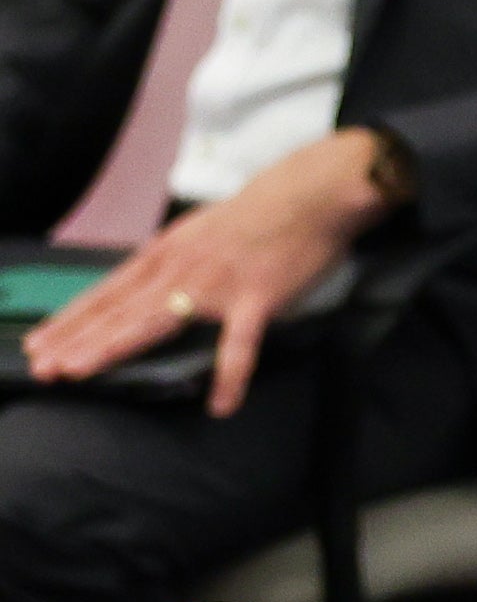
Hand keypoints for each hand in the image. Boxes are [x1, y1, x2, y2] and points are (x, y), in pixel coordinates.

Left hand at [18, 128, 402, 410]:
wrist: (312, 195)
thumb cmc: (262, 213)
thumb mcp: (200, 232)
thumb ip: (175, 262)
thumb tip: (152, 288)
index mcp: (165, 254)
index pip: (106, 293)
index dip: (70, 321)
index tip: (38, 344)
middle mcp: (179, 270)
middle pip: (117, 310)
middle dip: (75, 339)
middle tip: (42, 367)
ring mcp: (216, 285)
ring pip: (154, 321)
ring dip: (114, 346)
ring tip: (81, 371)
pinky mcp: (257, 299)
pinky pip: (241, 345)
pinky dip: (231, 377)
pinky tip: (221, 406)